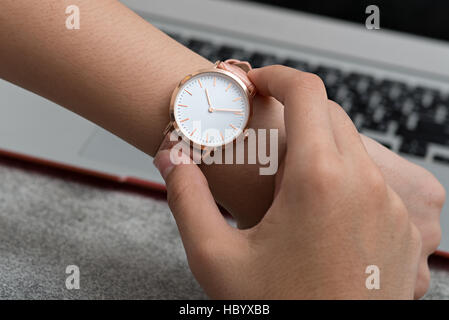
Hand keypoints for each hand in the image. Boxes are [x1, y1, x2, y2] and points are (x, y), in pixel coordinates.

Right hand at [154, 66, 421, 298]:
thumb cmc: (278, 311)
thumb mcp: (215, 258)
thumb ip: (186, 200)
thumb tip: (171, 158)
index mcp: (318, 180)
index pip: (306, 91)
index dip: (278, 76)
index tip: (259, 83)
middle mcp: (364, 185)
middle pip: (331, 115)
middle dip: (295, 113)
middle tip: (264, 139)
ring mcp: (391, 207)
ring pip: (353, 149)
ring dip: (319, 148)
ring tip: (285, 182)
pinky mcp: (401, 229)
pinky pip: (372, 182)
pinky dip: (343, 179)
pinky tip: (316, 212)